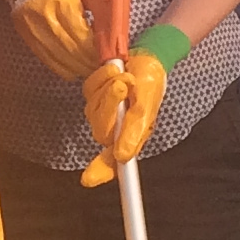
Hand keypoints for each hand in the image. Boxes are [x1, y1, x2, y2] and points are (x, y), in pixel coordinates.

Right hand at [0, 0, 112, 80]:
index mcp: (62, 1)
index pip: (83, 35)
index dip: (98, 47)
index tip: (110, 52)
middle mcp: (47, 20)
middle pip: (73, 51)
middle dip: (92, 61)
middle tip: (106, 63)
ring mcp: (36, 31)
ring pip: (61, 59)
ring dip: (79, 66)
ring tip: (93, 67)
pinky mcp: (29, 36)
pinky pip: (48, 59)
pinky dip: (64, 66)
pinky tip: (75, 67)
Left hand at [76, 49, 167, 186]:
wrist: (146, 58)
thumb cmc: (151, 84)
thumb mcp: (147, 106)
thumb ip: (136, 129)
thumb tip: (122, 156)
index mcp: (129, 139)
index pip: (112, 163)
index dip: (100, 172)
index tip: (88, 180)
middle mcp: (113, 130)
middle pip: (101, 129)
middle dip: (111, 105)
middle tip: (124, 86)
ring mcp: (101, 112)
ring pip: (93, 108)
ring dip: (109, 88)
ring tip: (126, 77)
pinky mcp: (93, 95)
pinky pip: (89, 89)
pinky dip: (102, 77)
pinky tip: (116, 71)